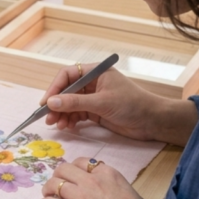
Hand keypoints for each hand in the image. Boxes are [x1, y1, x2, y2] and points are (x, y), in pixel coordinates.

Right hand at [39, 64, 162, 140]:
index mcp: (95, 72)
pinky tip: (67, 127)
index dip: (55, 88)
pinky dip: (71, 120)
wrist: (153, 121)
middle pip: (67, 90)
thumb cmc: (131, 105)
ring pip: (70, 104)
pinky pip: (77, 113)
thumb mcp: (101, 103)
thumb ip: (75, 103)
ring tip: (57, 125)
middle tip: (47, 118)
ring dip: (62, 114)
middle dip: (56, 104)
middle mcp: (92, 83)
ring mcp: (94, 97)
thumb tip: (51, 102)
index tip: (46, 102)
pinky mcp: (96, 111)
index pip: (68, 75)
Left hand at [41, 158, 174, 198]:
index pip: (82, 162)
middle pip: (64, 169)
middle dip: (58, 175)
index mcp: (107, 173)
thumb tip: (101, 188)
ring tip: (49, 196)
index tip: (72, 177)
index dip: (74, 169)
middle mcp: (91, 180)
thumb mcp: (128, 191)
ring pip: (53, 184)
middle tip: (57, 185)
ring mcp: (80, 196)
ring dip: (48, 189)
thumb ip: (111, 184)